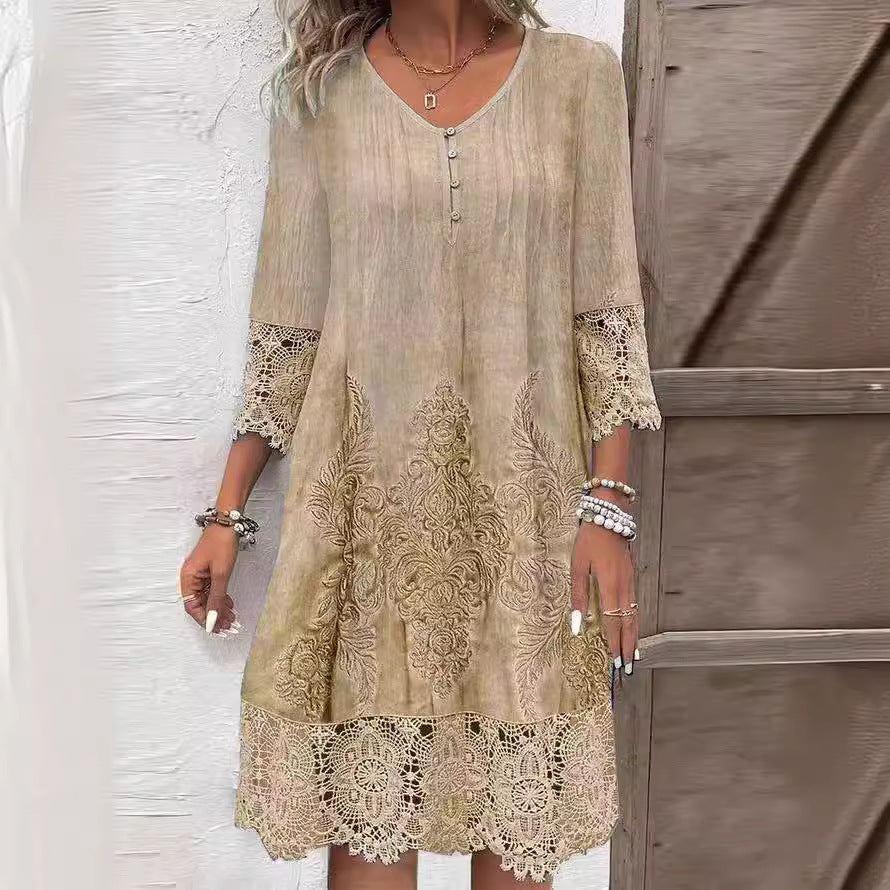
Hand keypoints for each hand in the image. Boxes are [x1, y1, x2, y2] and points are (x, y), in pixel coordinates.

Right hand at [180, 523, 239, 635]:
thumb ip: (216, 598)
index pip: (192, 607)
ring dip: (219, 608)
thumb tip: (212, 620)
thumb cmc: (222, 544)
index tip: (217, 628)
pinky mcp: (209, 571)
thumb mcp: (221, 574)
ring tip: (232, 619)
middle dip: (214, 616)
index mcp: (188, 578)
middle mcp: (191, 578)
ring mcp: (200, 574)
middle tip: (229, 626)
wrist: (229, 522)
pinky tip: (230, 606)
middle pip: (200, 603)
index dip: (204, 619)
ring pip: (208, 598)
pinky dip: (221, 598)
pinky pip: (213, 589)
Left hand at [571, 521, 638, 675]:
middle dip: (627, 646)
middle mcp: (624, 587)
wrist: (609, 515)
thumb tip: (577, 625)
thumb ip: (578, 596)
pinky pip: (634, 605)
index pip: (613, 622)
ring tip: (633, 656)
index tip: (615, 662)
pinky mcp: (630, 577)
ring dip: (633, 637)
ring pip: (634, 616)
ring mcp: (630, 582)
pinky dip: (634, 621)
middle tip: (627, 668)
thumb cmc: (589, 539)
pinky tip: (633, 629)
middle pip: (628, 623)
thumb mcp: (577, 566)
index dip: (614, 643)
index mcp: (609, 585)